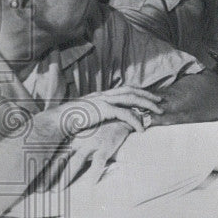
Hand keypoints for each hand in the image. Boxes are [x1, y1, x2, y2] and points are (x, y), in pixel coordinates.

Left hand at [38, 120, 135, 189]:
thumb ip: (76, 140)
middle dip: (49, 174)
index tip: (35, 179)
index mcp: (73, 137)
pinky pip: (98, 162)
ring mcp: (92, 142)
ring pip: (76, 162)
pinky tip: (90, 185)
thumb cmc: (105, 125)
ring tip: (57, 190)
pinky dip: (94, 174)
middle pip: (60, 159)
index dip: (44, 166)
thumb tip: (66, 155)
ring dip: (66, 177)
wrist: (125, 114)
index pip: (54, 153)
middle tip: (39, 189)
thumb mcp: (87, 130)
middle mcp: (79, 140)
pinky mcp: (106, 145)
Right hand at [40, 86, 162, 138]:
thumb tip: (107, 118)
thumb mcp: (86, 115)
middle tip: (160, 101)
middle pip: (131, 90)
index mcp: (100, 95)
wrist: (56, 122)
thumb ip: (98, 114)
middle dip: (148, 95)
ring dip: (147, 105)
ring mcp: (103, 100)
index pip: (124, 89)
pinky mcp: (103, 109)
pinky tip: (141, 129)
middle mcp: (103, 94)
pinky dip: (136, 120)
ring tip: (158, 112)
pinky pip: (125, 113)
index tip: (149, 96)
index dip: (138, 91)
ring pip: (132, 99)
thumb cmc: (68, 122)